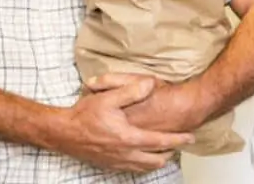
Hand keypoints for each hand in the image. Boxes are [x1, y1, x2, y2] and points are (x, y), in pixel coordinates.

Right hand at [48, 75, 194, 172]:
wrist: (63, 132)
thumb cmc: (84, 115)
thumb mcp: (108, 97)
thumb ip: (131, 91)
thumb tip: (150, 84)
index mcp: (128, 138)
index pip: (160, 141)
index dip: (178, 140)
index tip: (191, 137)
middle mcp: (125, 154)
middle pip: (157, 160)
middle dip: (170, 152)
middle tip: (178, 143)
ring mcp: (117, 162)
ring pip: (146, 167)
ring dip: (158, 159)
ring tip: (165, 149)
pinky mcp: (109, 166)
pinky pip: (133, 169)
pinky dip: (144, 164)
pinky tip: (144, 155)